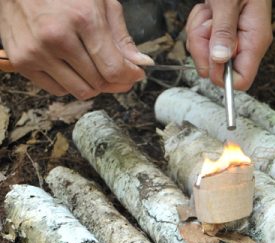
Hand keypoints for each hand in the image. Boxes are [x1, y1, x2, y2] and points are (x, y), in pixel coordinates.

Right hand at [0, 0, 153, 99]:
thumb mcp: (101, 3)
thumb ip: (122, 36)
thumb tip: (141, 63)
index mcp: (83, 20)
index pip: (114, 68)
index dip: (130, 76)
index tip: (135, 74)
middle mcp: (57, 38)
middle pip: (99, 82)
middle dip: (116, 82)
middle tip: (120, 73)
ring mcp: (36, 52)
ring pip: (80, 91)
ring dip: (94, 85)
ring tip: (96, 69)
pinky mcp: (21, 62)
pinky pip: (57, 90)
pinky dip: (71, 84)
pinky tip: (73, 68)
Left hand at [186, 0, 271, 90]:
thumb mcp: (228, 2)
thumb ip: (224, 31)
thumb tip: (221, 60)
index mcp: (255, 40)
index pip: (241, 80)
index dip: (221, 74)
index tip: (211, 52)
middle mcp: (246, 44)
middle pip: (218, 68)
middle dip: (203, 47)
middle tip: (207, 23)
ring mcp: (234, 39)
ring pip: (206, 55)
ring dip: (198, 33)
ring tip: (208, 12)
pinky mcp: (222, 34)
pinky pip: (202, 42)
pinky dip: (198, 26)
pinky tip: (207, 10)